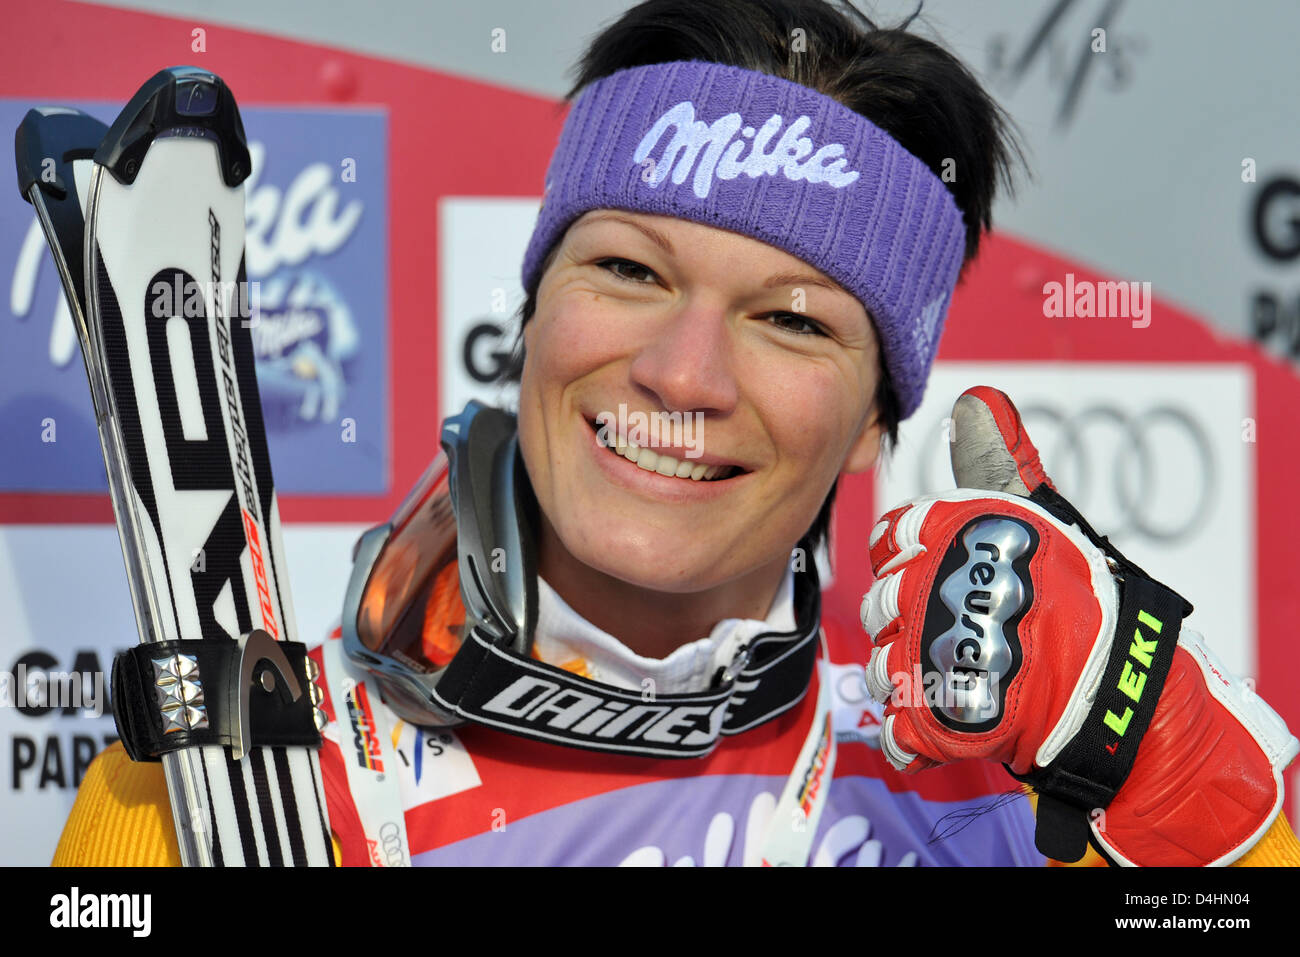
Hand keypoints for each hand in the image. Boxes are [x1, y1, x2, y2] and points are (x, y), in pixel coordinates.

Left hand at [860, 386, 1297, 864]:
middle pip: (880, 604)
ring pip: (882, 666)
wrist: (1124, 683)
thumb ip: (1001, 460)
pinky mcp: (936, 717)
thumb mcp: (1041, 516)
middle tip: (970, 630)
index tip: (952, 574)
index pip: (890, 538)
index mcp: (947, 532)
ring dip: (918, 677)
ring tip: (970, 676)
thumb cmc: (1082, 594)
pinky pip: (900, 727)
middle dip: (915, 620)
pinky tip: (957, 718)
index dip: (915, 559)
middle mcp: (925, 585)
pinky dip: (922, 734)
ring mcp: (927, 653)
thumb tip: (979, 397)